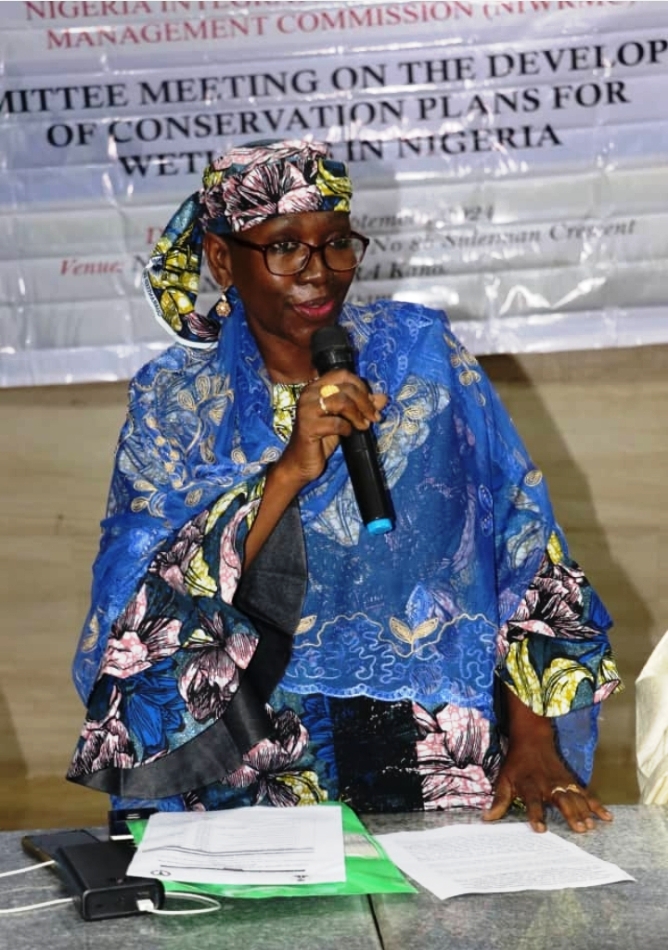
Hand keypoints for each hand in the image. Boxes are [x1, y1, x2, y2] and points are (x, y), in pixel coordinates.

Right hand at [243, 371, 385, 567]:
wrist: (296, 471)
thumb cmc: (316, 448)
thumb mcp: (342, 427)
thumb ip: (360, 410)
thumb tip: (384, 398)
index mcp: (316, 390)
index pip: (344, 372)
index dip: (361, 385)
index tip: (373, 404)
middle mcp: (308, 395)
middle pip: (345, 383)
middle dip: (364, 401)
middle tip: (373, 419)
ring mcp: (305, 412)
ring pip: (340, 400)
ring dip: (358, 414)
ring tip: (363, 429)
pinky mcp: (306, 430)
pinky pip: (334, 423)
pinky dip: (345, 430)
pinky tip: (345, 439)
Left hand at [483, 685, 612, 832]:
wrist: (532, 739)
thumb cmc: (516, 764)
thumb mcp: (504, 779)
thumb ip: (499, 800)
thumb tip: (486, 819)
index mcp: (529, 785)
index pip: (531, 801)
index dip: (536, 814)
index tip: (541, 829)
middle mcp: (547, 784)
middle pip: (560, 799)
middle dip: (570, 813)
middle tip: (579, 829)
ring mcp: (561, 782)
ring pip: (575, 797)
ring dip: (584, 811)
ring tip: (591, 826)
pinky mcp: (571, 780)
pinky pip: (586, 793)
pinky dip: (597, 804)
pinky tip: (607, 817)